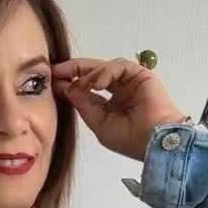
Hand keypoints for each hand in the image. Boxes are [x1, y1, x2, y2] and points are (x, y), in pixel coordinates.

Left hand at [51, 56, 186, 161]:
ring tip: (84, 86)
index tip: (53, 79)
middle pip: (93, 72)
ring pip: (104, 67)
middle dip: (74, 70)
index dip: (70, 82)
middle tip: (58, 70)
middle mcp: (119, 90)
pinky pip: (119, 66)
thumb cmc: (130, 139)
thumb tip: (65, 88)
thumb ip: (82, 104)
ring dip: (90, 75)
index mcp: (110, 104)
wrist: (154, 141)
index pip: (87, 87)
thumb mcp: (98, 123)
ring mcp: (130, 81)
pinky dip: (106, 72)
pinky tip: (98, 84)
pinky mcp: (139, 73)